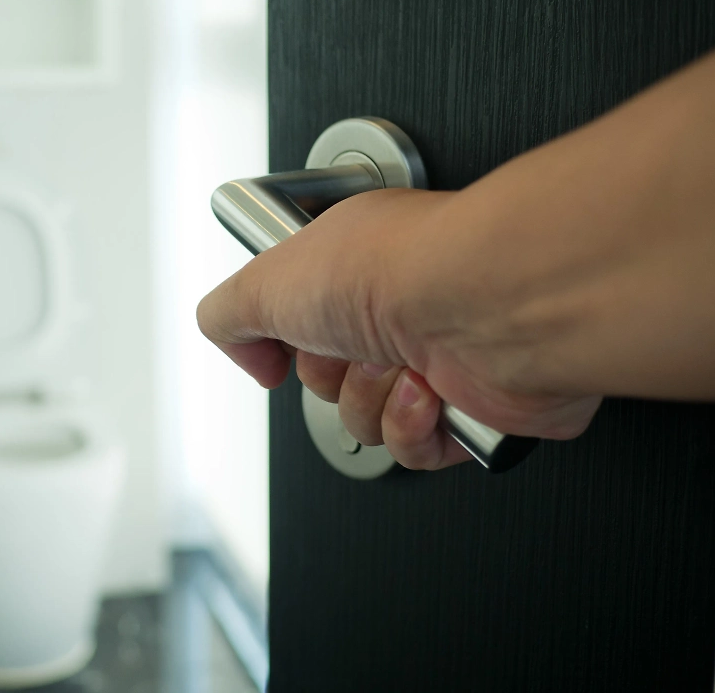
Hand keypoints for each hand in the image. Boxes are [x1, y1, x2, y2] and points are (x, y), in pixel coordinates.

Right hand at [196, 187, 601, 469]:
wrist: (488, 305)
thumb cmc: (399, 269)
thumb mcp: (265, 281)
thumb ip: (226, 313)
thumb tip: (234, 345)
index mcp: (354, 265)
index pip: (299, 319)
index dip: (283, 338)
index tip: (280, 342)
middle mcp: (401, 304)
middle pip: (327, 379)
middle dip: (330, 374)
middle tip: (351, 342)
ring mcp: (441, 355)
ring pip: (366, 420)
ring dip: (370, 399)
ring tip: (399, 363)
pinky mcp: (476, 406)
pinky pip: (415, 450)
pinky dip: (413, 425)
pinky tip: (429, 390)